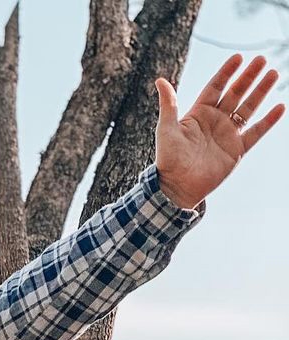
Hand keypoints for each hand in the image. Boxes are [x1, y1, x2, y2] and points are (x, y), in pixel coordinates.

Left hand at [154, 54, 283, 209]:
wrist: (177, 186)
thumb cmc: (168, 158)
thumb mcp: (167, 128)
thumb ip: (168, 104)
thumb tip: (160, 80)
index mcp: (198, 114)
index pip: (215, 87)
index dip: (227, 72)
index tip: (238, 57)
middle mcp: (215, 121)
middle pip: (235, 93)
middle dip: (248, 77)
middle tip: (261, 59)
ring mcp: (227, 134)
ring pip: (248, 108)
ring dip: (261, 91)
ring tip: (274, 73)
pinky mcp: (237, 149)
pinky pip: (256, 132)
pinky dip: (268, 121)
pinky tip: (280, 107)